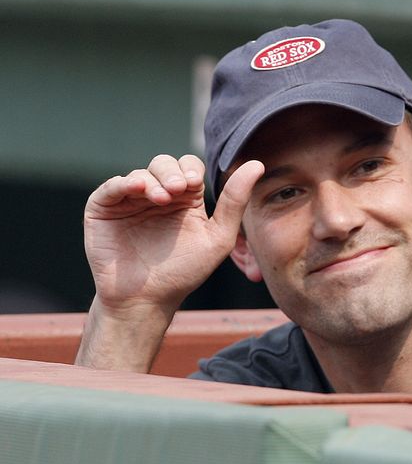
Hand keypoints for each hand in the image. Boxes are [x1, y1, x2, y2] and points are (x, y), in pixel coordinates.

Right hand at [83, 154, 263, 315]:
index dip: (192, 170)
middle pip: (164, 164)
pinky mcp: (104, 208)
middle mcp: (157, 195)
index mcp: (185, 199)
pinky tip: (140, 190)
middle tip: (180, 188)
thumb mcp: (218, 237)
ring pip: (142, 173)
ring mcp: (130, 201)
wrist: (147, 299)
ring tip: (163, 198)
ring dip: (154, 180)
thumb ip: (235, 201)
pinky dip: (125, 183)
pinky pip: (112, 186)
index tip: (195, 184)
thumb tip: (256, 164)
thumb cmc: (184, 272)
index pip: (189, 167)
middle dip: (173, 171)